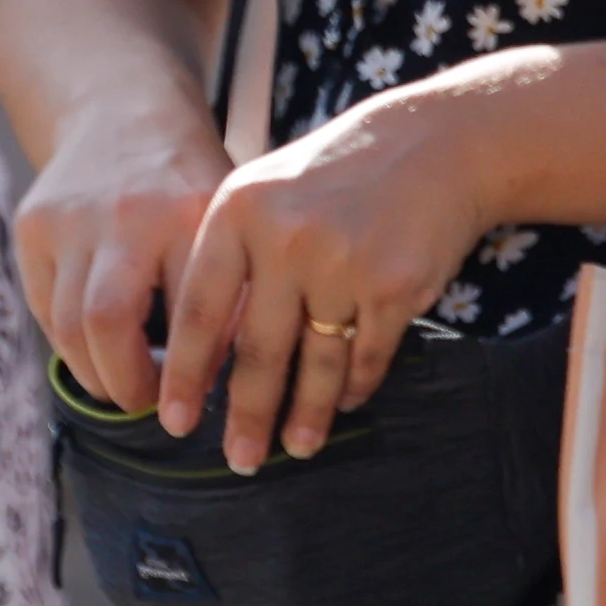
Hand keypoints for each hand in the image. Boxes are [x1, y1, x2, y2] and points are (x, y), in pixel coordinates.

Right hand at [13, 105, 226, 415]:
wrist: (121, 107)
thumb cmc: (191, 182)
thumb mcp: (228, 221)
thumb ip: (233, 291)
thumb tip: (237, 384)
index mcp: (192, 213)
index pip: (192, 318)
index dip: (192, 376)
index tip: (196, 407)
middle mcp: (126, 214)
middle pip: (107, 325)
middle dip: (128, 385)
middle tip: (150, 405)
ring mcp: (71, 218)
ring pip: (69, 327)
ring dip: (96, 373)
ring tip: (124, 385)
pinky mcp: (33, 225)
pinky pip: (46, 309)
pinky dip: (70, 342)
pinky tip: (96, 348)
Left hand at [151, 57, 513, 471]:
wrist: (432, 146)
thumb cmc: (331, 179)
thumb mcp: (263, 194)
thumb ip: (228, 260)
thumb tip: (198, 356)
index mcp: (235, 212)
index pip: (197, 312)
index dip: (185, 374)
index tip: (173, 421)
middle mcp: (283, 237)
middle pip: (255, 350)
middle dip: (245, 414)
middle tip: (236, 459)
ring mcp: (341, 262)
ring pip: (314, 363)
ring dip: (304, 415)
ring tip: (293, 449)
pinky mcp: (393, 285)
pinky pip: (365, 356)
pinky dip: (353, 387)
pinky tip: (342, 405)